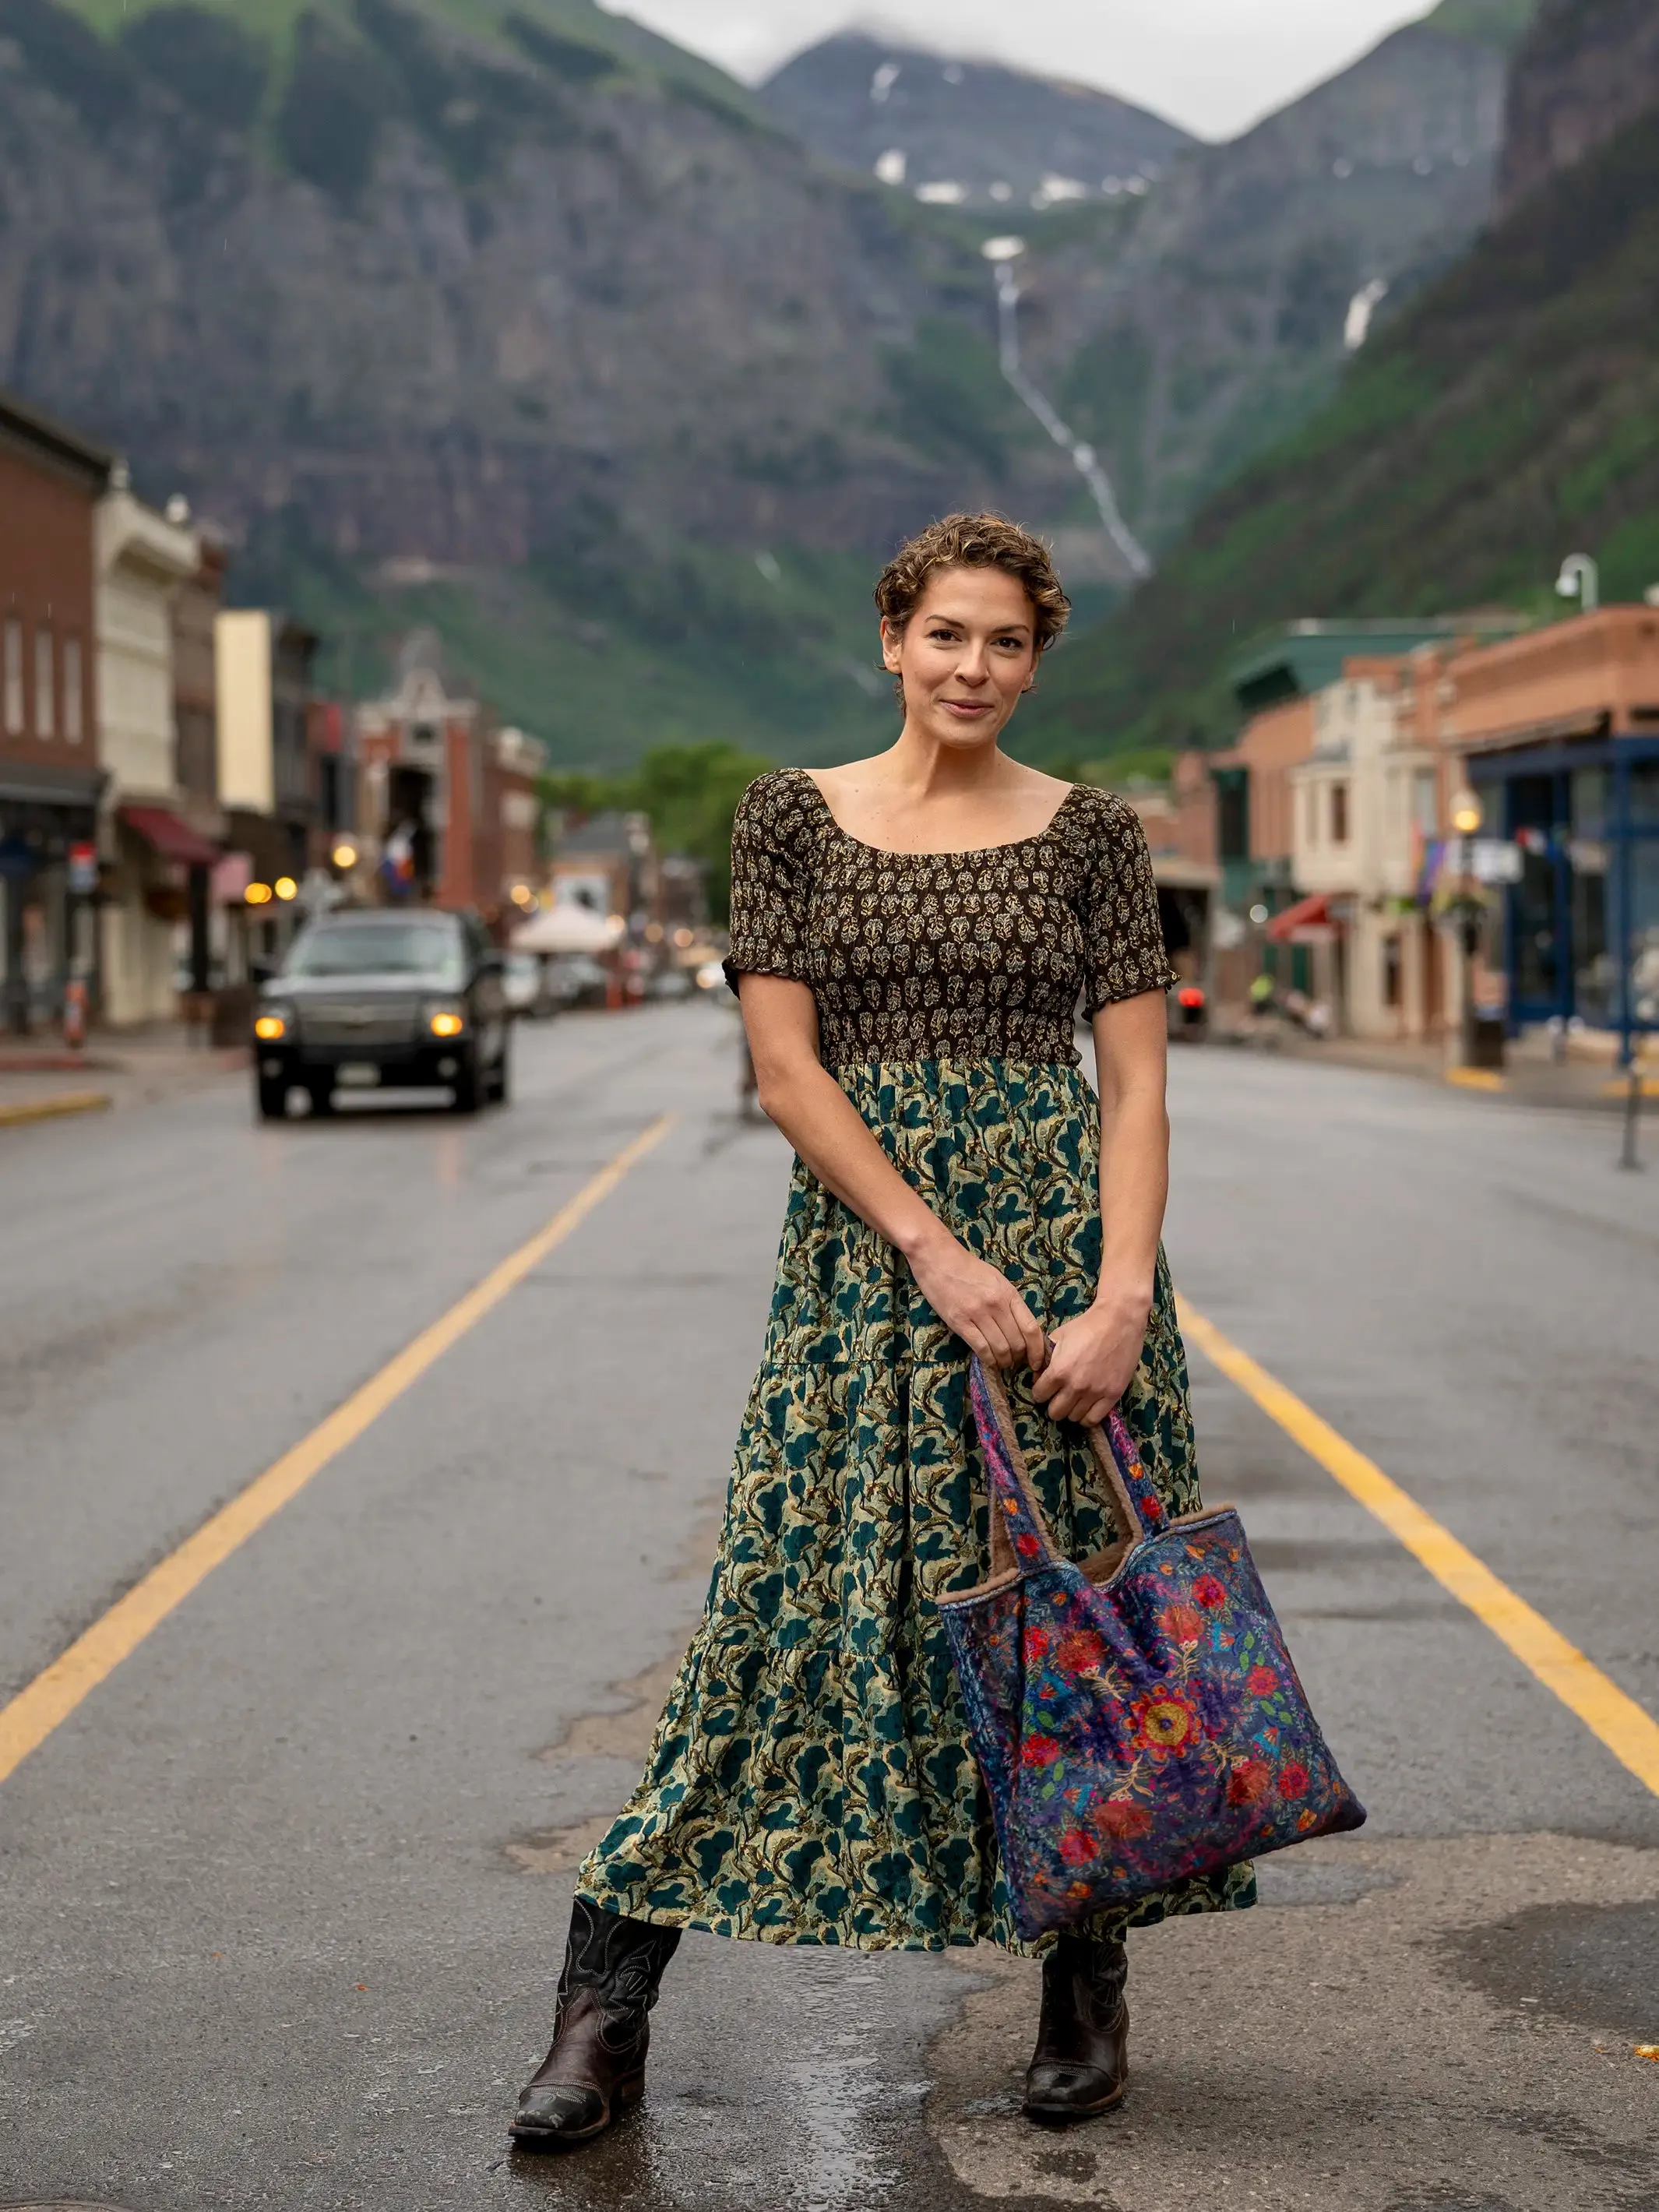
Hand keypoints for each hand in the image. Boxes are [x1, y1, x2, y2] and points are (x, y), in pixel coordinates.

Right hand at [907, 1232, 1045, 1370]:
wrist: (938, 1258)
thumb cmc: (968, 1268)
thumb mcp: (997, 1280)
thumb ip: (1010, 1303)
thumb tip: (1022, 1329)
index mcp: (1009, 1293)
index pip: (1031, 1328)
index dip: (1037, 1350)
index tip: (1037, 1362)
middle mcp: (996, 1304)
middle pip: (1017, 1342)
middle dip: (1019, 1358)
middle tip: (1015, 1362)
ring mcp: (977, 1313)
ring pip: (1000, 1348)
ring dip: (1004, 1361)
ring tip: (1002, 1363)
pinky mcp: (959, 1322)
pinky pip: (980, 1348)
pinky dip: (988, 1360)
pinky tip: (989, 1362)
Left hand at [1031, 1286, 1151, 1425]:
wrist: (1119, 1320)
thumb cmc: (1086, 1326)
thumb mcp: (1058, 1337)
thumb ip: (1044, 1358)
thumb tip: (1037, 1377)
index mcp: (1059, 1371)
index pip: (1039, 1395)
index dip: (1039, 1391)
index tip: (1044, 1388)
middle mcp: (1076, 1386)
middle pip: (1055, 1412)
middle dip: (1053, 1404)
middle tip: (1058, 1396)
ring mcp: (1095, 1392)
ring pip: (1073, 1418)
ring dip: (1071, 1410)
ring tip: (1074, 1400)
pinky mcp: (1113, 1395)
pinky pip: (1094, 1419)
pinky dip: (1087, 1417)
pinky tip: (1086, 1407)